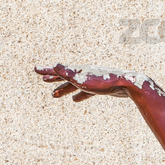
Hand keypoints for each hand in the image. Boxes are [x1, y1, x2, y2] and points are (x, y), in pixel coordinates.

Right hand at [36, 62, 154, 101]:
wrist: (128, 85)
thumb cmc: (105, 83)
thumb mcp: (83, 79)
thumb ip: (68, 73)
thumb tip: (55, 64)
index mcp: (79, 70)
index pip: (59, 70)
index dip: (47, 70)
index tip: (35, 69)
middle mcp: (85, 73)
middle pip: (66, 76)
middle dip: (54, 78)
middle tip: (43, 80)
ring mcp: (93, 80)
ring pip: (74, 85)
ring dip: (63, 89)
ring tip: (54, 95)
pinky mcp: (100, 88)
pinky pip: (85, 91)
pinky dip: (78, 95)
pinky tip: (75, 100)